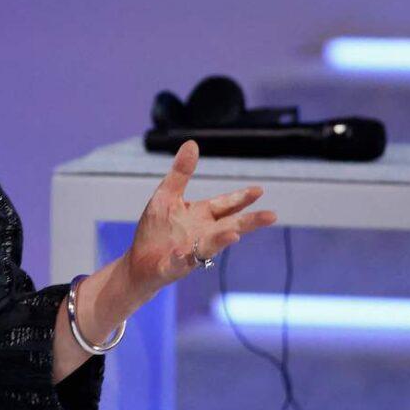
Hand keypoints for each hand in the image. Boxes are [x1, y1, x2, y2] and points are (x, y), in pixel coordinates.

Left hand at [125, 140, 276, 293]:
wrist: (138, 262)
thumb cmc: (156, 229)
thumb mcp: (166, 195)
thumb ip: (181, 173)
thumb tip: (193, 143)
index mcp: (201, 216)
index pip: (225, 205)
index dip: (241, 198)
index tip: (259, 190)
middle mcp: (202, 234)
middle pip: (229, 226)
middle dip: (249, 222)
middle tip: (271, 216)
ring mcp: (190, 251)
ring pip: (209, 246)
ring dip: (220, 241)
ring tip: (235, 235)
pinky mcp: (173, 266)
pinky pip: (179, 263)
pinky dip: (182, 260)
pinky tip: (182, 255)